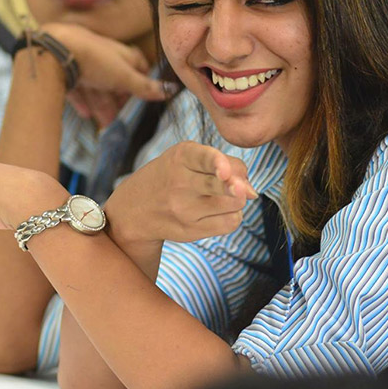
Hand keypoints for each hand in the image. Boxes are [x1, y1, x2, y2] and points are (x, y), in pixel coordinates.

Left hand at [41, 23, 169, 126]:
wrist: (57, 50)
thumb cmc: (96, 60)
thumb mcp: (124, 76)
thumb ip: (145, 86)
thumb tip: (172, 89)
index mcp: (121, 54)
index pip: (137, 64)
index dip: (142, 79)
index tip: (145, 96)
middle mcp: (103, 57)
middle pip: (115, 80)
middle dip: (119, 99)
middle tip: (122, 119)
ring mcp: (84, 63)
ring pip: (96, 87)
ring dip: (102, 105)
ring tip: (104, 124)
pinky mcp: (66, 71)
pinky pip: (76, 89)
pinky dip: (82, 102)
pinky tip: (85, 115)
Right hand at [103, 141, 256, 251]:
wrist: (134, 209)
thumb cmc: (171, 175)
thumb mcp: (189, 157)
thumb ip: (227, 164)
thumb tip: (252, 193)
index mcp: (180, 157)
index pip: (204, 159)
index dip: (219, 165)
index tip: (224, 172)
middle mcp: (180, 183)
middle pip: (226, 185)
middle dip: (238, 185)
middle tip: (236, 186)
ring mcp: (184, 210)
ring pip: (235, 204)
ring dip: (237, 199)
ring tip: (222, 195)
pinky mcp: (191, 231)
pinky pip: (231, 223)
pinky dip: (232, 214)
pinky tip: (218, 210)